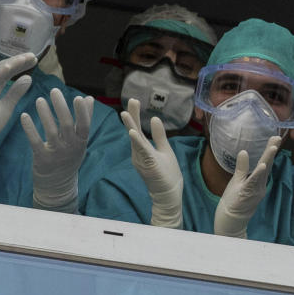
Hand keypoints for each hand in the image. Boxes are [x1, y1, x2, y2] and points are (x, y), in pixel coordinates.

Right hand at [0, 52, 36, 182]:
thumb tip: (28, 78)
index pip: (8, 71)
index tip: (34, 59)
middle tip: (33, 55)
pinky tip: (9, 67)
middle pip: (3, 68)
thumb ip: (15, 93)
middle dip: (18, 61)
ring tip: (25, 58)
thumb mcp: (6, 108)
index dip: (20, 64)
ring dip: (11, 64)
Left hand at [21, 89, 91, 211]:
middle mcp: (70, 147)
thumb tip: (89, 98)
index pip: (84, 125)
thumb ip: (85, 119)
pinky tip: (24, 116)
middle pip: (66, 125)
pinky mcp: (42, 159)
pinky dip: (29, 128)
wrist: (58, 184)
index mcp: (81, 141)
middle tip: (54, 91)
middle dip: (61, 107)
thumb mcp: (80, 140)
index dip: (82, 112)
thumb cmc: (70, 156)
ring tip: (39, 100)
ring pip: (51, 131)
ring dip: (45, 114)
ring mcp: (56, 154)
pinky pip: (35, 142)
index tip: (78, 98)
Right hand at [122, 99, 182, 227]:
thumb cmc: (166, 173)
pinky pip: (142, 152)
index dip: (135, 115)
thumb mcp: (164, 149)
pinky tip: (133, 133)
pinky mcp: (148, 166)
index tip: (134, 100)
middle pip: (133, 132)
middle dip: (131, 116)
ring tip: (124, 113)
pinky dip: (137, 142)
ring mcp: (141, 160)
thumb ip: (159, 135)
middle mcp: (138, 154)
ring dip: (130, 127)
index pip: (137, 129)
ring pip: (135, 141)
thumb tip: (153, 118)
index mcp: (142, 149)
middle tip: (131, 100)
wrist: (169, 194)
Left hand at [214, 135, 281, 237]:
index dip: (270, 150)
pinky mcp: (248, 194)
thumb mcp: (238, 179)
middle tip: (277, 138)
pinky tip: (261, 165)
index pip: (266, 162)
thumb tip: (244, 150)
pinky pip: (253, 183)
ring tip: (272, 148)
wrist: (231, 219)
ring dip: (267, 160)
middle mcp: (260, 184)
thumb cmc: (235, 199)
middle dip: (271, 151)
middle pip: (267, 165)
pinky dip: (258, 174)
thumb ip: (242, 166)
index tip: (275, 137)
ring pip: (262, 173)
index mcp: (258, 180)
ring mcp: (255, 190)